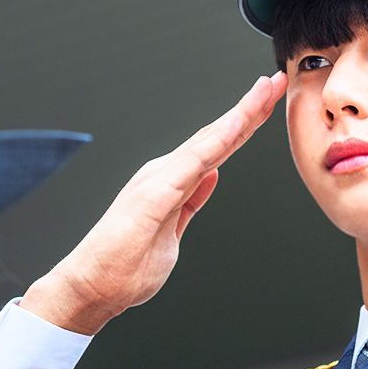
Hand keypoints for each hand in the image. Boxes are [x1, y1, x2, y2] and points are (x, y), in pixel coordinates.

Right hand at [20, 72, 287, 333]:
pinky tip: (236, 125)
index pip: (216, 148)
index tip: (268, 103)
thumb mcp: (173, 232)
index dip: (244, 124)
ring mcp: (158, 181)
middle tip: (276, 81)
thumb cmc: (124, 266)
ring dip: (238, 115)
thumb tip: (211, 177)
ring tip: (263, 91)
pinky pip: (192, 164)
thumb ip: (191, 202)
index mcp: (171, 182)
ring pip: (207, 141)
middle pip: (215, 136)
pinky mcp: (153, 196)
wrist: (91, 287)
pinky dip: (216, 142)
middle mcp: (165, 173)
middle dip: (249, 108)